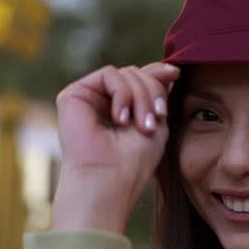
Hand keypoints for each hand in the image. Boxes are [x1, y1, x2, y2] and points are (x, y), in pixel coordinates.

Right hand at [51, 62, 180, 232]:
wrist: (109, 180)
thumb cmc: (134, 162)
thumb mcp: (156, 121)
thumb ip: (157, 93)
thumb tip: (168, 68)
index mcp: (123, 109)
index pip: (141, 79)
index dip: (158, 73)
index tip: (175, 73)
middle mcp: (104, 102)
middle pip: (136, 73)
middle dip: (152, 93)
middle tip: (155, 120)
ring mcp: (89, 98)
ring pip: (125, 73)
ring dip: (141, 96)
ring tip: (141, 125)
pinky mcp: (74, 95)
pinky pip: (109, 74)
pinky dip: (123, 93)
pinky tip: (120, 118)